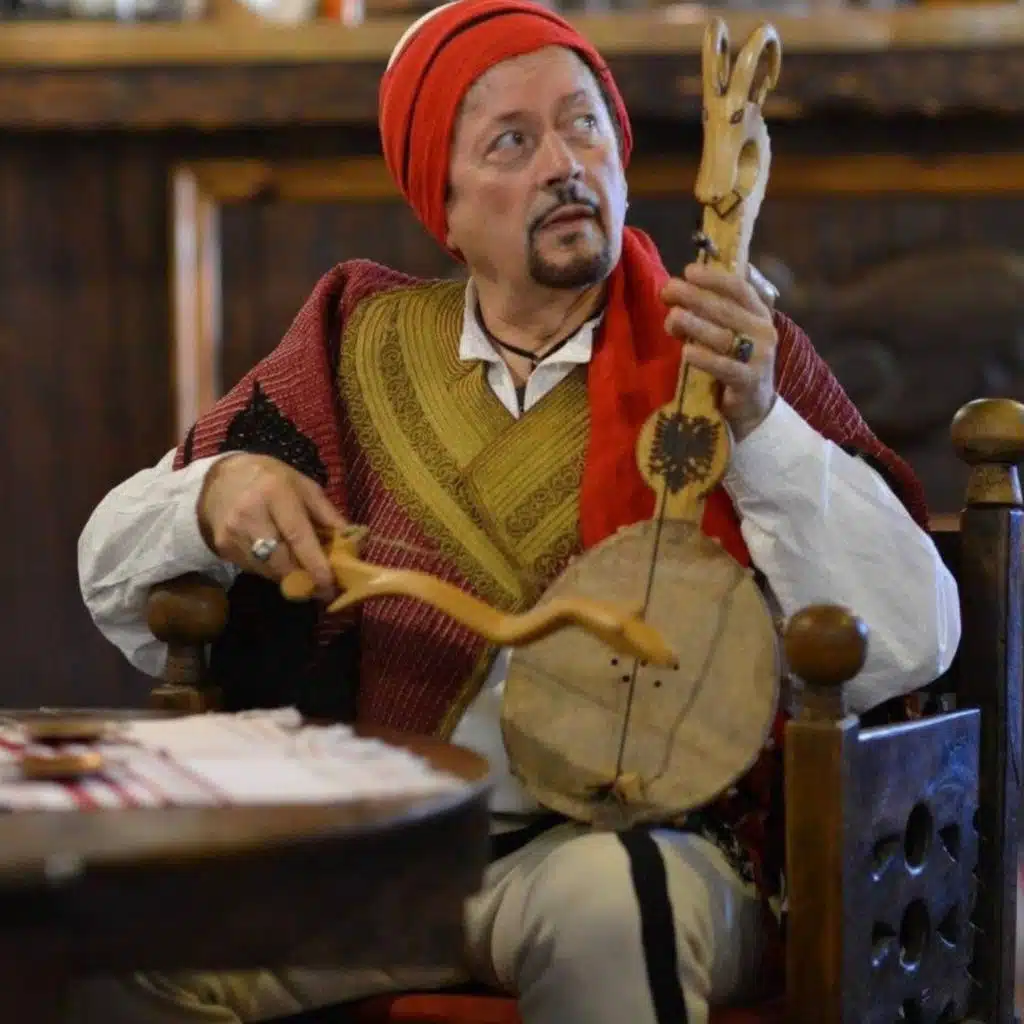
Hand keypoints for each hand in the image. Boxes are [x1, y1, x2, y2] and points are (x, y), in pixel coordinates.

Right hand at [197, 453, 345, 598]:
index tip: (329, 583)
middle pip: (280, 560)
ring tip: (305, 574)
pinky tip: (279, 559)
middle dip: (304, 579)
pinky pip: (255, 569)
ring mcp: (233, 533)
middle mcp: (250, 514)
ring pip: (268, 570)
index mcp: (275, 493)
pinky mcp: (223, 547)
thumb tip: (353, 541)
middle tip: (323, 589)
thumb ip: (328, 514)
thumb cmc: (272, 481)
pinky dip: (272, 570)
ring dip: (290, 577)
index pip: (296, 535)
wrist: (222, 479)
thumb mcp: (304, 487)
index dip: (314, 563)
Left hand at [661, 262, 777, 441]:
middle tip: (668, 291)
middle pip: (726, 310)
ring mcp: (759, 358)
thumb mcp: (732, 331)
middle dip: (694, 297)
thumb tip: (688, 279)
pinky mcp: (749, 383)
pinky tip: (686, 351)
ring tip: (672, 318)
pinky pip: (725, 368)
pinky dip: (705, 359)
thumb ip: (717, 308)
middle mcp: (763, 332)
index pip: (740, 288)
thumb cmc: (735, 362)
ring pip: (723, 336)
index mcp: (760, 314)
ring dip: (694, 325)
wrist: (753, 408)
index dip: (714, 278)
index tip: (688, 271)